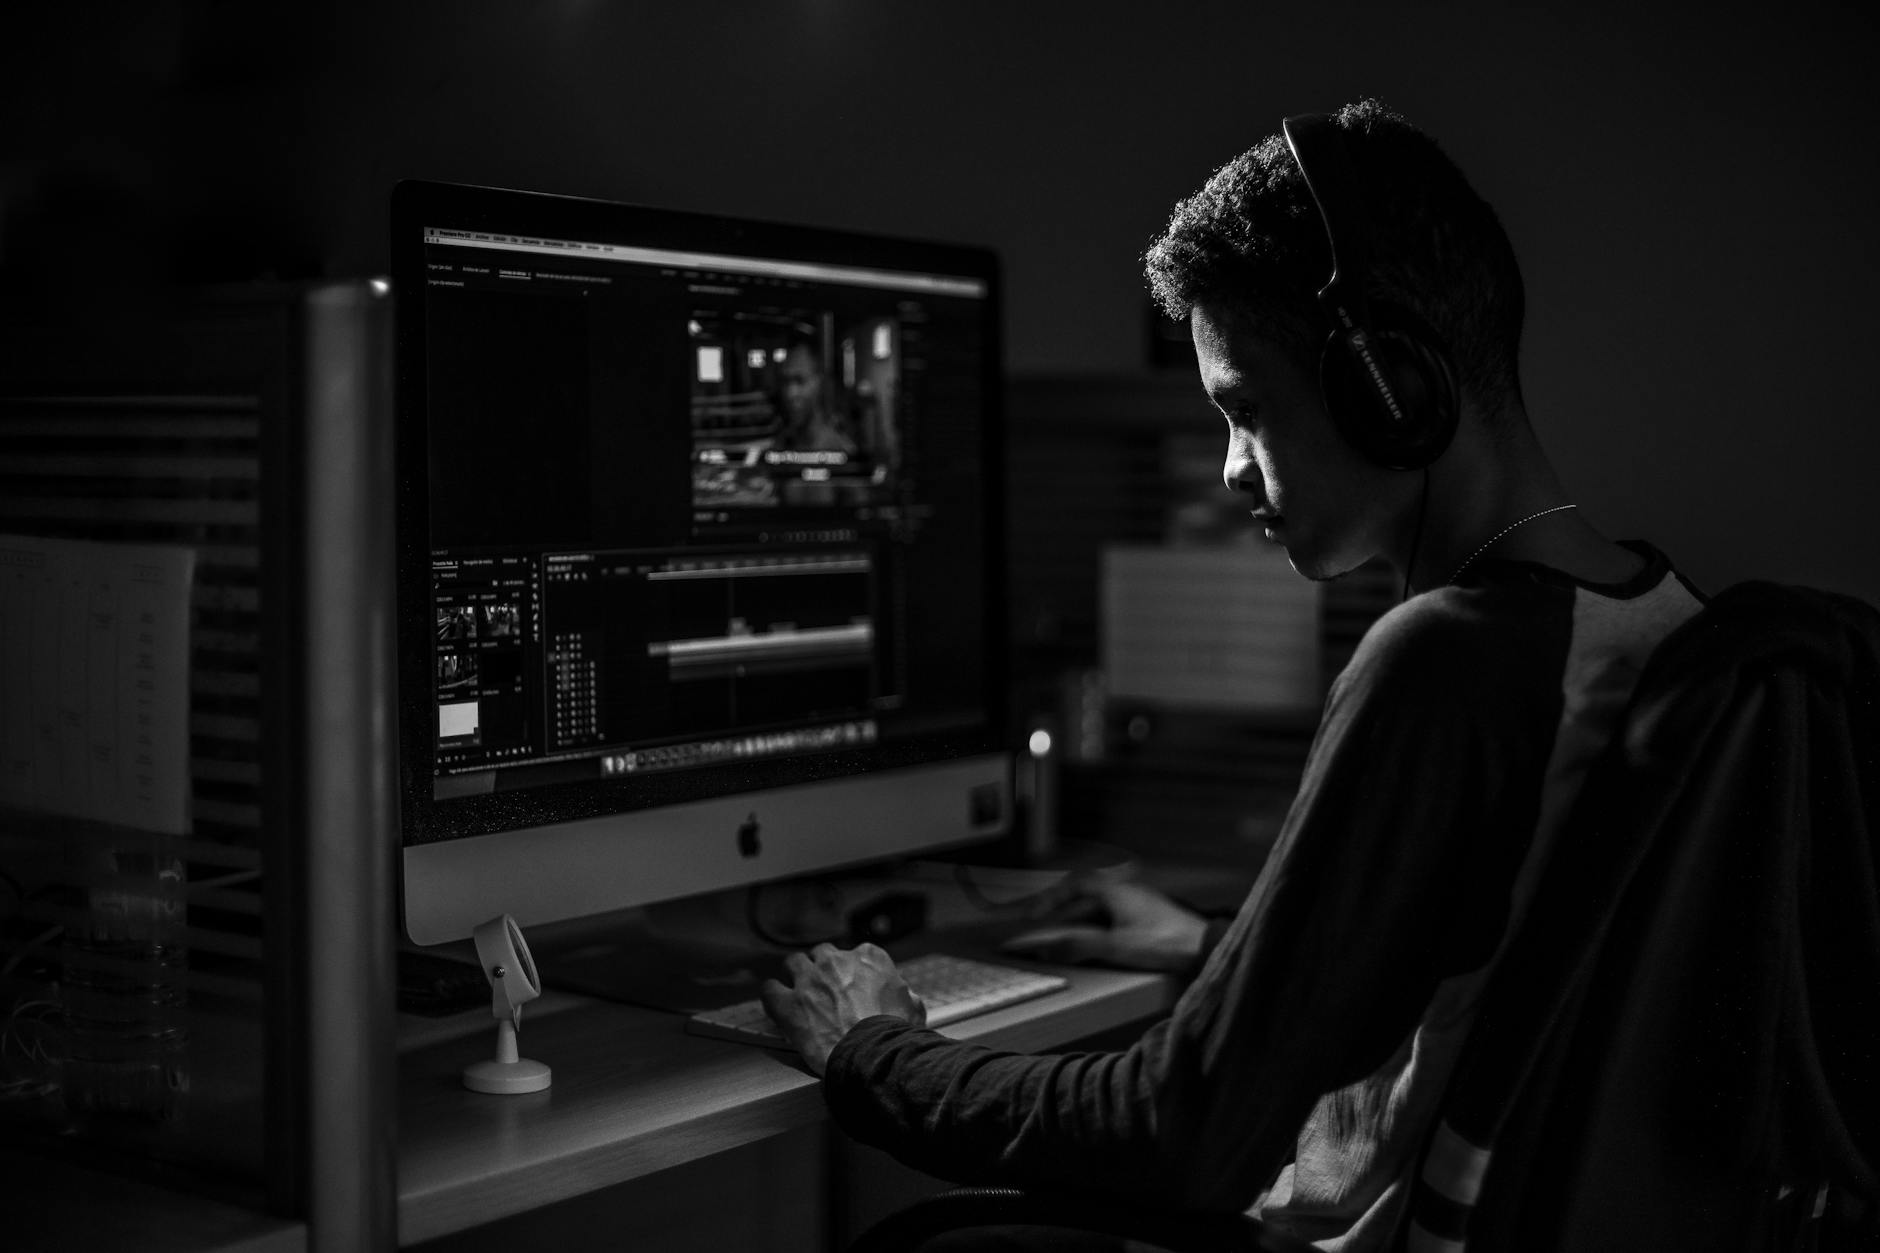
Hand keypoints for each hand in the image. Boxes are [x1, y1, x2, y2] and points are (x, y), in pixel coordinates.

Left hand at [760, 941, 926, 1075]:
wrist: (872, 1055)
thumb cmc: (895, 1034)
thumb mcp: (914, 1007)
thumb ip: (904, 994)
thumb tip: (905, 996)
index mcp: (869, 958)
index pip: (859, 953)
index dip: (855, 971)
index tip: (855, 983)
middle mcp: (836, 962)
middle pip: (822, 953)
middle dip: (823, 968)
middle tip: (825, 987)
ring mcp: (809, 980)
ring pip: (793, 963)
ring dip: (795, 974)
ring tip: (797, 989)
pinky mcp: (788, 1004)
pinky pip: (770, 989)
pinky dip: (772, 994)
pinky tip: (775, 1000)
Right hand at [1001, 881, 1207, 972]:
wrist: (1205, 948)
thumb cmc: (1167, 943)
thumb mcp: (1117, 946)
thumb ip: (1080, 945)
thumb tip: (1045, 948)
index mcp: (1117, 891)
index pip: (1074, 884)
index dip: (1050, 897)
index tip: (1034, 913)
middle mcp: (1127, 892)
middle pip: (1084, 895)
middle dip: (1060, 908)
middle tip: (1040, 922)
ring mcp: (1138, 904)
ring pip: (1098, 907)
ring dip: (1077, 919)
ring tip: (1060, 936)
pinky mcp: (1147, 918)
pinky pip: (1111, 917)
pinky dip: (1094, 927)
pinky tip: (1092, 943)